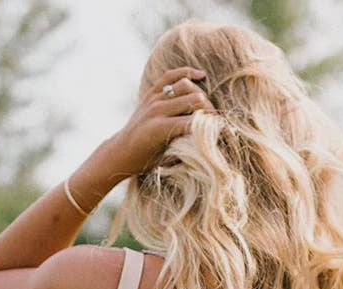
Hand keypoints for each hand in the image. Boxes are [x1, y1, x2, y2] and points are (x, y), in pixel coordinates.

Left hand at [101, 67, 215, 178]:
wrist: (121, 151)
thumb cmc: (146, 161)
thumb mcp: (166, 159)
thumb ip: (185, 146)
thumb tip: (208, 138)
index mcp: (160, 129)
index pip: (194, 122)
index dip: (210, 126)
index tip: (221, 130)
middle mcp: (157, 110)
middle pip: (194, 99)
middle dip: (208, 109)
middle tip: (215, 119)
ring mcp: (153, 99)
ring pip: (185, 85)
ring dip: (200, 94)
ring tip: (206, 106)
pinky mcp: (151, 93)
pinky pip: (171, 76)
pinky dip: (187, 73)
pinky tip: (200, 75)